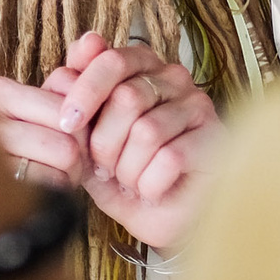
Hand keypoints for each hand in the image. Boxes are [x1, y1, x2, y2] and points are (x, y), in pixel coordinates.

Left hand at [0, 33, 218, 249]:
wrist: (158, 219)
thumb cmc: (121, 174)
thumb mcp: (86, 141)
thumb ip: (74, 104)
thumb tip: (64, 72)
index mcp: (141, 67)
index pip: (112, 60)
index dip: (85, 92)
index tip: (66, 124)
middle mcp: (174, 78)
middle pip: (127, 97)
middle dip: (104, 143)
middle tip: (105, 167)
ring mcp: (199, 106)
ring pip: (147, 131)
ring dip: (128, 168)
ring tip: (130, 181)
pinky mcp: (216, 140)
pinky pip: (171, 158)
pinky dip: (150, 183)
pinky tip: (151, 190)